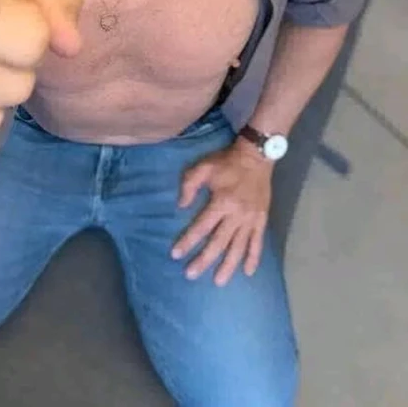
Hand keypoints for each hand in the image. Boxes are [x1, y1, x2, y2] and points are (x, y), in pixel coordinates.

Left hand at [171, 139, 272, 286]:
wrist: (256, 156)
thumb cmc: (227, 162)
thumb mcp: (203, 167)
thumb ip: (189, 185)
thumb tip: (180, 206)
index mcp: (221, 202)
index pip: (201, 227)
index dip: (187, 241)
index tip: (176, 254)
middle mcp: (236, 215)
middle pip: (218, 243)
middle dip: (204, 260)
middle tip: (190, 275)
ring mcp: (251, 220)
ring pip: (238, 248)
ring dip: (228, 266)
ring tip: (218, 282)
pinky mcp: (262, 220)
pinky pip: (257, 243)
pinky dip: (253, 258)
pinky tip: (248, 272)